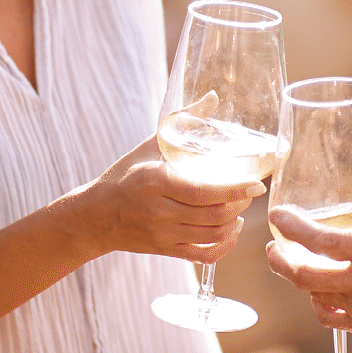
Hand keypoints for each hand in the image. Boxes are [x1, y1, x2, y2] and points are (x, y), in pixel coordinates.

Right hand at [78, 135, 263, 263]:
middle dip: (239, 204)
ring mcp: (162, 234)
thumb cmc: (124, 175)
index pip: (202, 191)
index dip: (234, 190)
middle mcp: (159, 211)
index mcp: (155, 181)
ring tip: (240, 209)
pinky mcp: (164, 250)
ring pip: (211, 235)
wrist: (95, 216)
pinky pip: (202, 255)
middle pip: (212, 215)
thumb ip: (182, 120)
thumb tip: (213, 97)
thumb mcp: (148, 146)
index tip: (257, 183)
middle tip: (250, 192)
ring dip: (234, 223)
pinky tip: (230, 231)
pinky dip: (224, 246)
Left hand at [265, 167, 351, 352]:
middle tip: (273, 246)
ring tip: (294, 262)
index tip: (276, 216)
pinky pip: (329, 317)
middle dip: (279, 260)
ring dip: (298, 279)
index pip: (322, 241)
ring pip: (312, 296)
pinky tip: (321, 291)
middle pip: (302, 276)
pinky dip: (317, 303)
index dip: (292, 227)